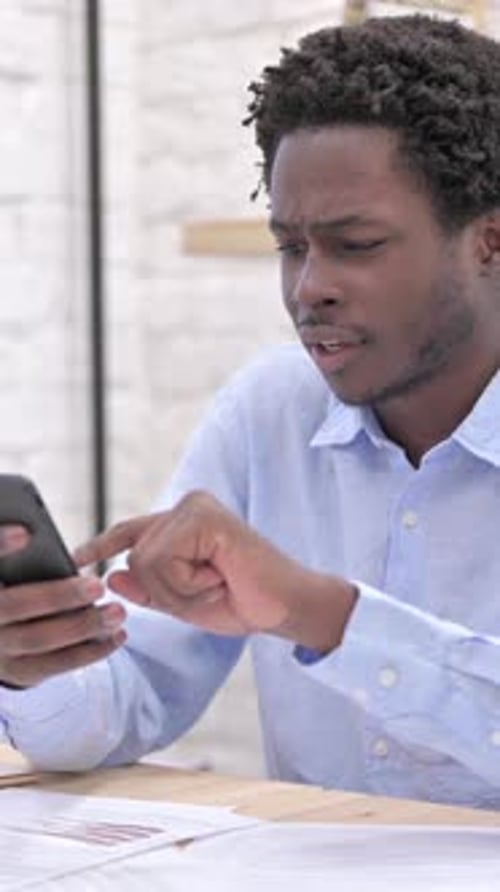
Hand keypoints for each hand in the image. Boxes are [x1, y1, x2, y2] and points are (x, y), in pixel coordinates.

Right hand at [0, 524, 126, 688]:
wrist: (1, 635)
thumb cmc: (19, 585)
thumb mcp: (16, 569)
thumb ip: (23, 555)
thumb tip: (35, 533)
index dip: (0, 545)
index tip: (26, 533)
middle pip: (13, 606)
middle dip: (58, 596)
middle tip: (97, 586)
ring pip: (38, 639)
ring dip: (83, 626)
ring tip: (117, 612)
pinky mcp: (19, 671)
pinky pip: (56, 664)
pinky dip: (90, 651)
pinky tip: (117, 636)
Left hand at [75, 492, 356, 651]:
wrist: (285, 606)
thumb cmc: (243, 601)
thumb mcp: (184, 601)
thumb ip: (149, 589)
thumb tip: (111, 578)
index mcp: (182, 523)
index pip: (131, 532)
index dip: (102, 544)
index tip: (77, 557)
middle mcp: (186, 507)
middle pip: (134, 558)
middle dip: (166, 591)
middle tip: (211, 589)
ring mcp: (195, 508)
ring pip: (146, 561)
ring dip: (180, 590)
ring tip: (217, 583)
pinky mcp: (204, 517)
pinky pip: (166, 560)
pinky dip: (189, 583)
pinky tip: (220, 576)